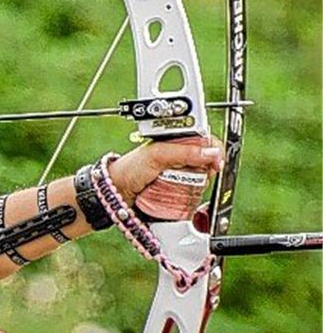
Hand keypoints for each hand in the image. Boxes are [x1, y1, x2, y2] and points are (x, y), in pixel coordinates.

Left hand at [108, 138, 223, 206]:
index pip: (205, 140)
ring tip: (183, 183)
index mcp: (176, 139)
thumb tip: (211, 153)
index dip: (214, 150)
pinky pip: (194, 189)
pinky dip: (193, 192)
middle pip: (207, 160)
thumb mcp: (158, 155)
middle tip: (198, 174)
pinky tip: (184, 192)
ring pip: (203, 176)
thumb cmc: (130, 168)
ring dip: (199, 182)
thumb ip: (184, 152)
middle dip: (207, 168)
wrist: (116, 190)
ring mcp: (179, 171)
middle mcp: (180, 154)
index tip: (215, 163)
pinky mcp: (178, 186)